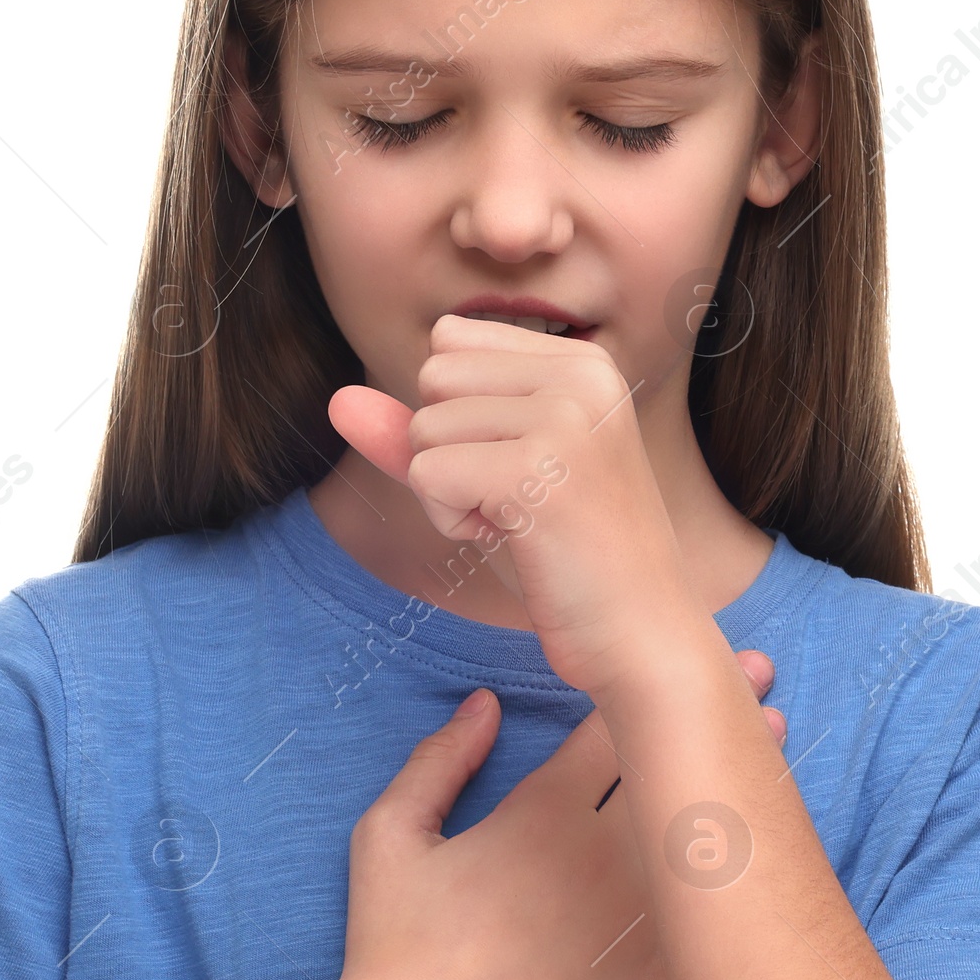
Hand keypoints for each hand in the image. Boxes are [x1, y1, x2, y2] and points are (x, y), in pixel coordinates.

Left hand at [329, 315, 698, 698]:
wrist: (642, 635)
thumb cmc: (569, 557)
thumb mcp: (489, 476)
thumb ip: (418, 430)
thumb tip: (338, 399)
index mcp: (581, 361)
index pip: (448, 344)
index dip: (460, 418)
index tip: (520, 471)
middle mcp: (580, 373)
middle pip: (432, 378)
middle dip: (449, 450)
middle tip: (518, 502)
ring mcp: (564, 417)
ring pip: (424, 427)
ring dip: (450, 492)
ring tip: (520, 523)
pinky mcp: (536, 469)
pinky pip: (426, 474)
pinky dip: (453, 520)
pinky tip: (514, 540)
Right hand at [331, 657, 783, 979]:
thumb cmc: (393, 946)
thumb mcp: (389, 835)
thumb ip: (439, 760)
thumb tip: (487, 703)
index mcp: (543, 811)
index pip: (618, 729)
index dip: (656, 686)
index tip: (690, 660)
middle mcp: (604, 853)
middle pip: (677, 767)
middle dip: (719, 718)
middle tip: (761, 676)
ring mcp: (638, 920)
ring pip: (710, 835)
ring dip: (745, 786)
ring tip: (782, 743)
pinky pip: (717, 925)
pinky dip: (744, 882)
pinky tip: (770, 853)